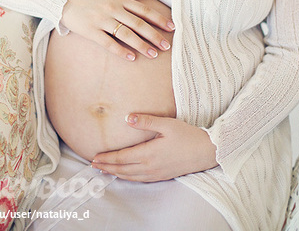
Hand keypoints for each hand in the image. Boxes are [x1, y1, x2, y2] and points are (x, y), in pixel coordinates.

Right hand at [60, 0, 174, 60]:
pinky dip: (120, 50)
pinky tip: (131, 57)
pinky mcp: (91, 32)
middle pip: (138, 24)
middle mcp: (112, 9)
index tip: (171, 27)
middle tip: (166, 46)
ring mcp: (102, 21)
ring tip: (153, 54)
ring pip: (126, 35)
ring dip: (141, 45)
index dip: (158, 18)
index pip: (143, 9)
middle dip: (154, 35)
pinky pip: (108, 43)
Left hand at [91, 114, 217, 181]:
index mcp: (149, 154)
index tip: (95, 157)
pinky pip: (139, 179)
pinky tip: (125, 174)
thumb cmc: (187, 136)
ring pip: (130, 176)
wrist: (205, 152)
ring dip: (115, 173)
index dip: (107, 158)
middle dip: (107, 167)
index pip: (122, 158)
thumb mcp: (167, 124)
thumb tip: (128, 118)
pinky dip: (128, 177)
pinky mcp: (162, 176)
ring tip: (105, 170)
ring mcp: (156, 173)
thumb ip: (146, 121)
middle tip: (93, 165)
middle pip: (123, 169)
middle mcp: (150, 167)